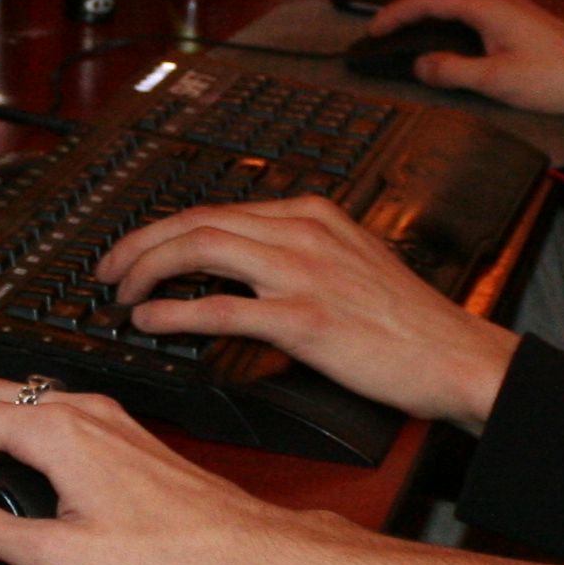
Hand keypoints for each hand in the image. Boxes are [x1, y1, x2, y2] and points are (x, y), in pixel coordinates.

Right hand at [0, 382, 370, 564]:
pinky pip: (48, 406)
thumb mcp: (58, 557)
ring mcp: (105, 417)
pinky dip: (9, 417)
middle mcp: (80, 411)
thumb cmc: (167, 555)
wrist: (241, 550)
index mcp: (56, 433)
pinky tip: (10, 444)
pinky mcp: (121, 432)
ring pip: (18, 396)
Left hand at [92, 195, 520, 428]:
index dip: (162, 230)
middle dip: (139, 245)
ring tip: (121, 296)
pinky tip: (149, 322)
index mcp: (311, 214)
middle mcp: (302, 232)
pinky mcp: (304, 319)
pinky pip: (221, 308)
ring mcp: (302, 273)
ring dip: (148, 272)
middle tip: (107, 272)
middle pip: (196, 221)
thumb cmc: (408, 321)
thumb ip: (300, 252)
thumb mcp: (352, 260)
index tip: (132, 251)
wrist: (456, 354)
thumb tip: (243, 263)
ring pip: (200, 251)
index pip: (216, 209)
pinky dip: (175, 312)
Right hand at [369, 0, 563, 118]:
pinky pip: (477, 13)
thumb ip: (453, 70)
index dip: (398, 12)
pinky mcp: (523, 21)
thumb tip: (420, 64)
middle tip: (384, 29)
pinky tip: (451, 39)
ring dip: (432, 15)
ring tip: (409, 32)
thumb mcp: (496, 80)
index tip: (374, 28)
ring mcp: (513, 8)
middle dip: (410, 10)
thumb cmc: (555, 78)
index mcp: (489, 7)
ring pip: (461, 3)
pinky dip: (453, 22)